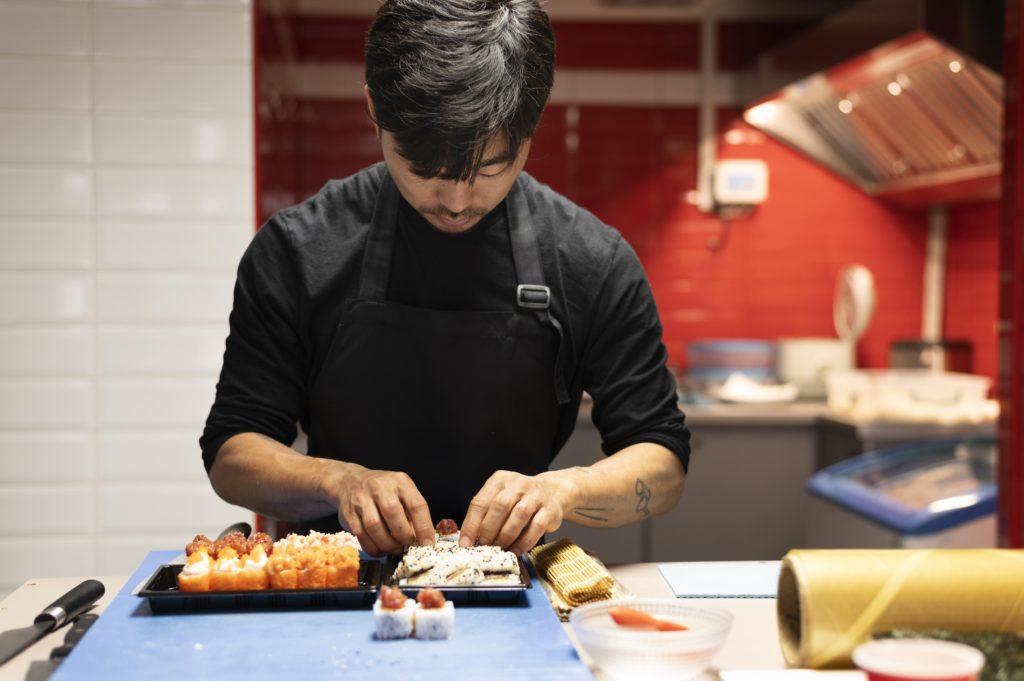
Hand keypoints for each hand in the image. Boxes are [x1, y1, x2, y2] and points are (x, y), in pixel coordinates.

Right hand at [337, 466, 433, 554]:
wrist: (350, 482)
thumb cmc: (383, 490)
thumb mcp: (402, 491)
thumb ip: (411, 512)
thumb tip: (420, 540)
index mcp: (400, 482)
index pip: (416, 505)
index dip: (424, 527)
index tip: (428, 544)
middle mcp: (380, 487)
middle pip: (393, 514)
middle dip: (403, 536)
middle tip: (407, 545)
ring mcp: (362, 499)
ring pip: (375, 527)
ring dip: (388, 544)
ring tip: (394, 549)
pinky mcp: (349, 514)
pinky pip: (361, 535)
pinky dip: (373, 548)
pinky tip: (381, 549)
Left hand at [458, 470, 573, 554]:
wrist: (553, 491)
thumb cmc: (521, 498)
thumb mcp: (502, 496)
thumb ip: (487, 513)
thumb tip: (470, 539)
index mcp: (500, 480)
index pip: (480, 502)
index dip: (471, 525)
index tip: (465, 543)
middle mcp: (518, 484)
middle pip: (499, 506)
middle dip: (488, 530)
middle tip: (484, 546)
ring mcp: (536, 496)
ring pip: (518, 515)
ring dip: (506, 536)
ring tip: (499, 549)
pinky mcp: (550, 510)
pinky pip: (536, 527)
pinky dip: (524, 542)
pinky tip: (516, 550)